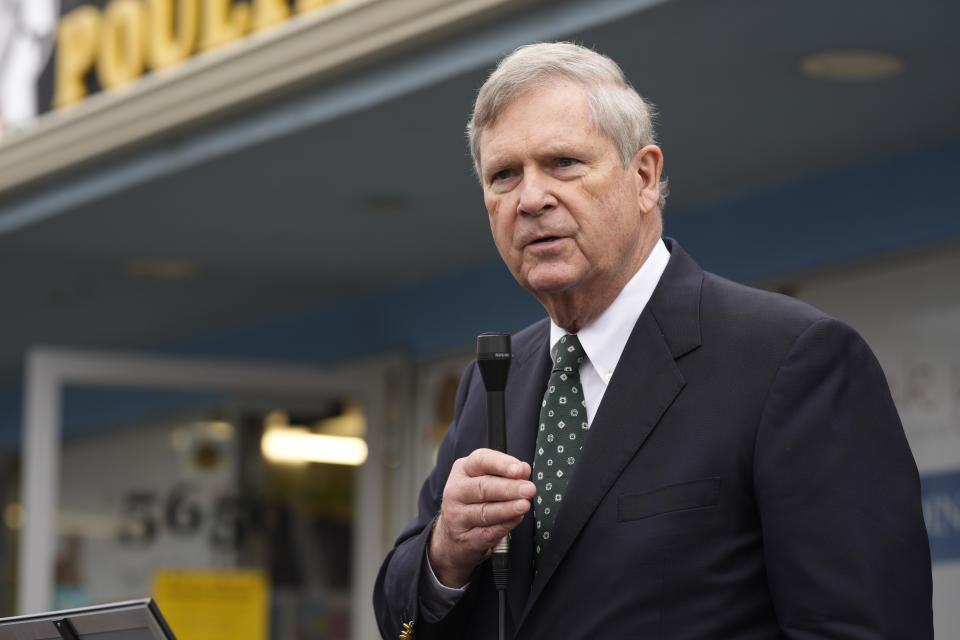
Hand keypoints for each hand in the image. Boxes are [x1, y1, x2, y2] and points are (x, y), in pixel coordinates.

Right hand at [428, 448, 534, 587]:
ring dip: (508, 509)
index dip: (501, 464)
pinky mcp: (464, 538)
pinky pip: (487, 532)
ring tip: (524, 505)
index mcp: (463, 470)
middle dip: (509, 488)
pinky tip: (516, 519)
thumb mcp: (484, 478)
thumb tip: (524, 469)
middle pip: (483, 487)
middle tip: (528, 489)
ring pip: (484, 512)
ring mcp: (457, 516)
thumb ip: (505, 473)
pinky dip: (504, 526)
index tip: (519, 469)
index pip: (481, 461)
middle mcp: (456, 491)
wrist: (452, 534)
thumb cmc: (474, 500)